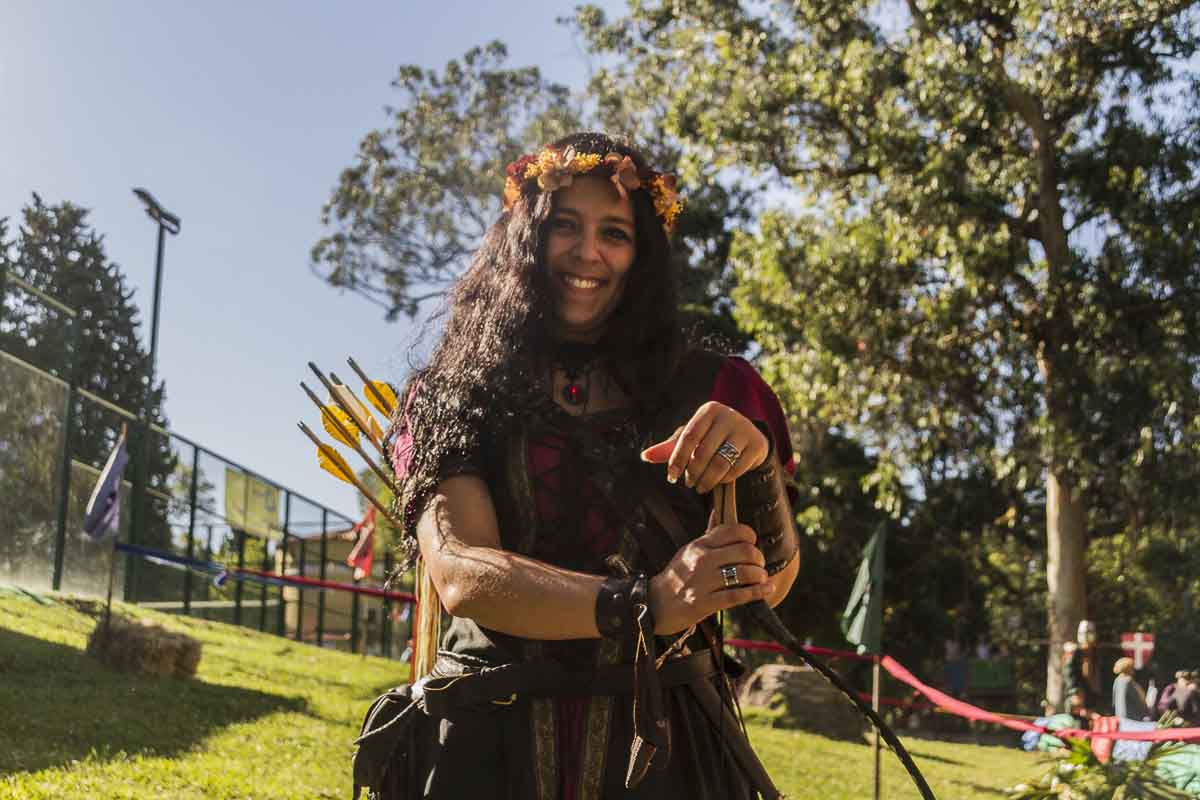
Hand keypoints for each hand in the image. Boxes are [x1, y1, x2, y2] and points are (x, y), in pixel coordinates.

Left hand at [640, 402, 769, 492]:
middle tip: (688, 483)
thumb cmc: (711, 436)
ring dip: (707, 480)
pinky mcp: (757, 445)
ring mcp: (745, 430)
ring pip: (721, 463)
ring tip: (699, 487)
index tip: (671, 477)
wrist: (746, 435)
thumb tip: (645, 456)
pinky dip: (723, 480)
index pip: (689, 437)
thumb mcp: (691, 438)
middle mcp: (728, 416)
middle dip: (692, 472)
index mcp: (709, 410)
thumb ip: (669, 448)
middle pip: (704, 452)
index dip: (678, 459)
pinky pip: (736, 470)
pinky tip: (716, 482)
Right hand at [649, 522, 771, 634]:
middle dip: (759, 558)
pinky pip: (739, 595)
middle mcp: (702, 560)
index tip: (752, 543)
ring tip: (761, 578)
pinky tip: (767, 589)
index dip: (750, 536)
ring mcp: (704, 582)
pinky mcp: (706, 603)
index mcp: (699, 545)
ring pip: (745, 573)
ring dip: (760, 576)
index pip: (734, 530)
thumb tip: (717, 511)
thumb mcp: (688, 550)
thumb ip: (707, 534)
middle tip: (759, 565)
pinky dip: (758, 592)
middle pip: (745, 551)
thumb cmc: (677, 576)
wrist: (656, 604)